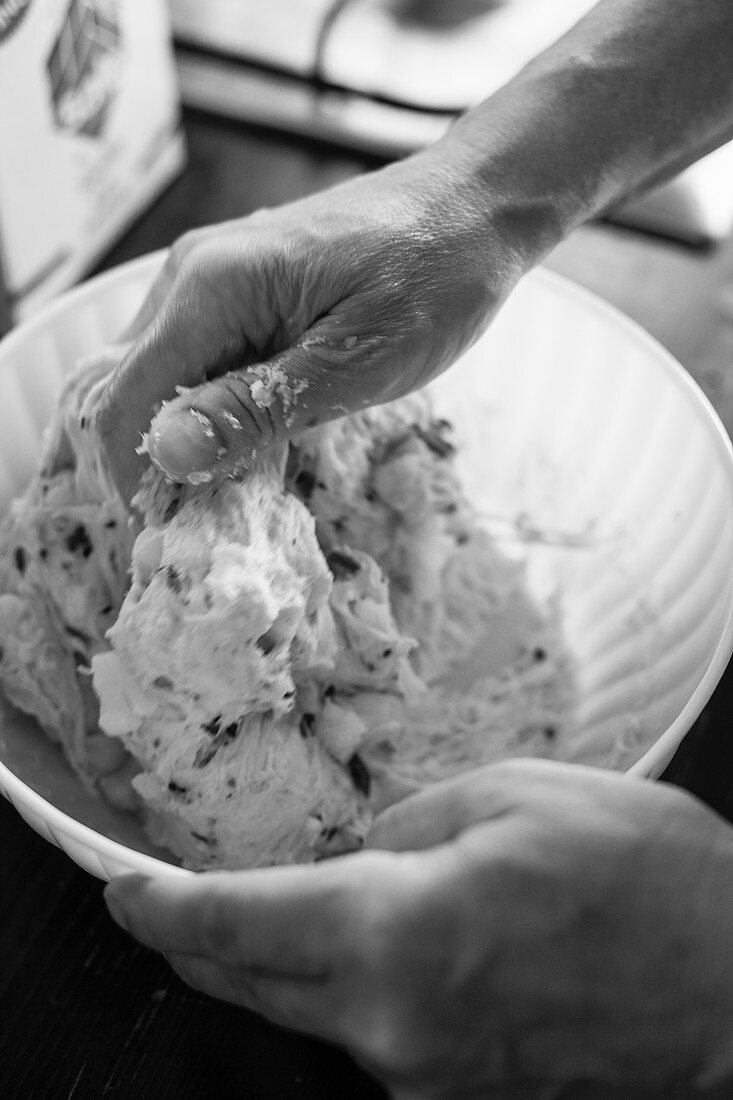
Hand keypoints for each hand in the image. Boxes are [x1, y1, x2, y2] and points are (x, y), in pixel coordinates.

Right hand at [91, 149, 531, 501]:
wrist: (474, 205)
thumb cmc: (434, 277)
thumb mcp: (357, 362)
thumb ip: (259, 408)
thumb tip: (167, 452)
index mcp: (211, 288)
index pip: (124, 400)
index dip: (137, 478)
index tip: (176, 531)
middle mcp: (189, 276)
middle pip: (129, 389)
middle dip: (160, 462)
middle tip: (217, 513)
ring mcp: (208, 275)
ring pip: (159, 377)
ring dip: (188, 436)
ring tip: (245, 477)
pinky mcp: (235, 285)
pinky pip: (196, 356)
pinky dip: (213, 405)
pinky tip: (261, 431)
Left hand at [104, 760, 732, 1097]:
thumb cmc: (641, 877)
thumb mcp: (509, 795)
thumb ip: (406, 827)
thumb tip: (359, 857)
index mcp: (398, 932)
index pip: (237, 925)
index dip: (164, 908)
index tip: (123, 893)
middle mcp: (394, 1024)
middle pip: (250, 984)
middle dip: (195, 943)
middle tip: (160, 907)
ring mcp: (426, 1073)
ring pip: (306, 1014)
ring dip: (273, 962)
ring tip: (267, 912)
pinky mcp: (461, 1092)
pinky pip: (369, 1034)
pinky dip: (342, 989)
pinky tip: (365, 949)